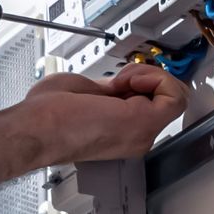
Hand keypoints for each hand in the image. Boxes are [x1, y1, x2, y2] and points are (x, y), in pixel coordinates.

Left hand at [13, 61, 190, 170]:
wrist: (36, 128)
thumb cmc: (45, 117)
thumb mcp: (82, 92)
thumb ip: (105, 90)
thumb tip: (117, 83)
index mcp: (120, 130)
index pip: (152, 103)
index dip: (139, 81)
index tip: (118, 79)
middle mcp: (135, 136)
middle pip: (167, 99)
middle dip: (148, 76)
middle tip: (120, 78)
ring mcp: (142, 133)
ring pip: (176, 96)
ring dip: (153, 76)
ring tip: (124, 79)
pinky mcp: (145, 124)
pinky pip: (175, 96)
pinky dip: (156, 78)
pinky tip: (129, 80)